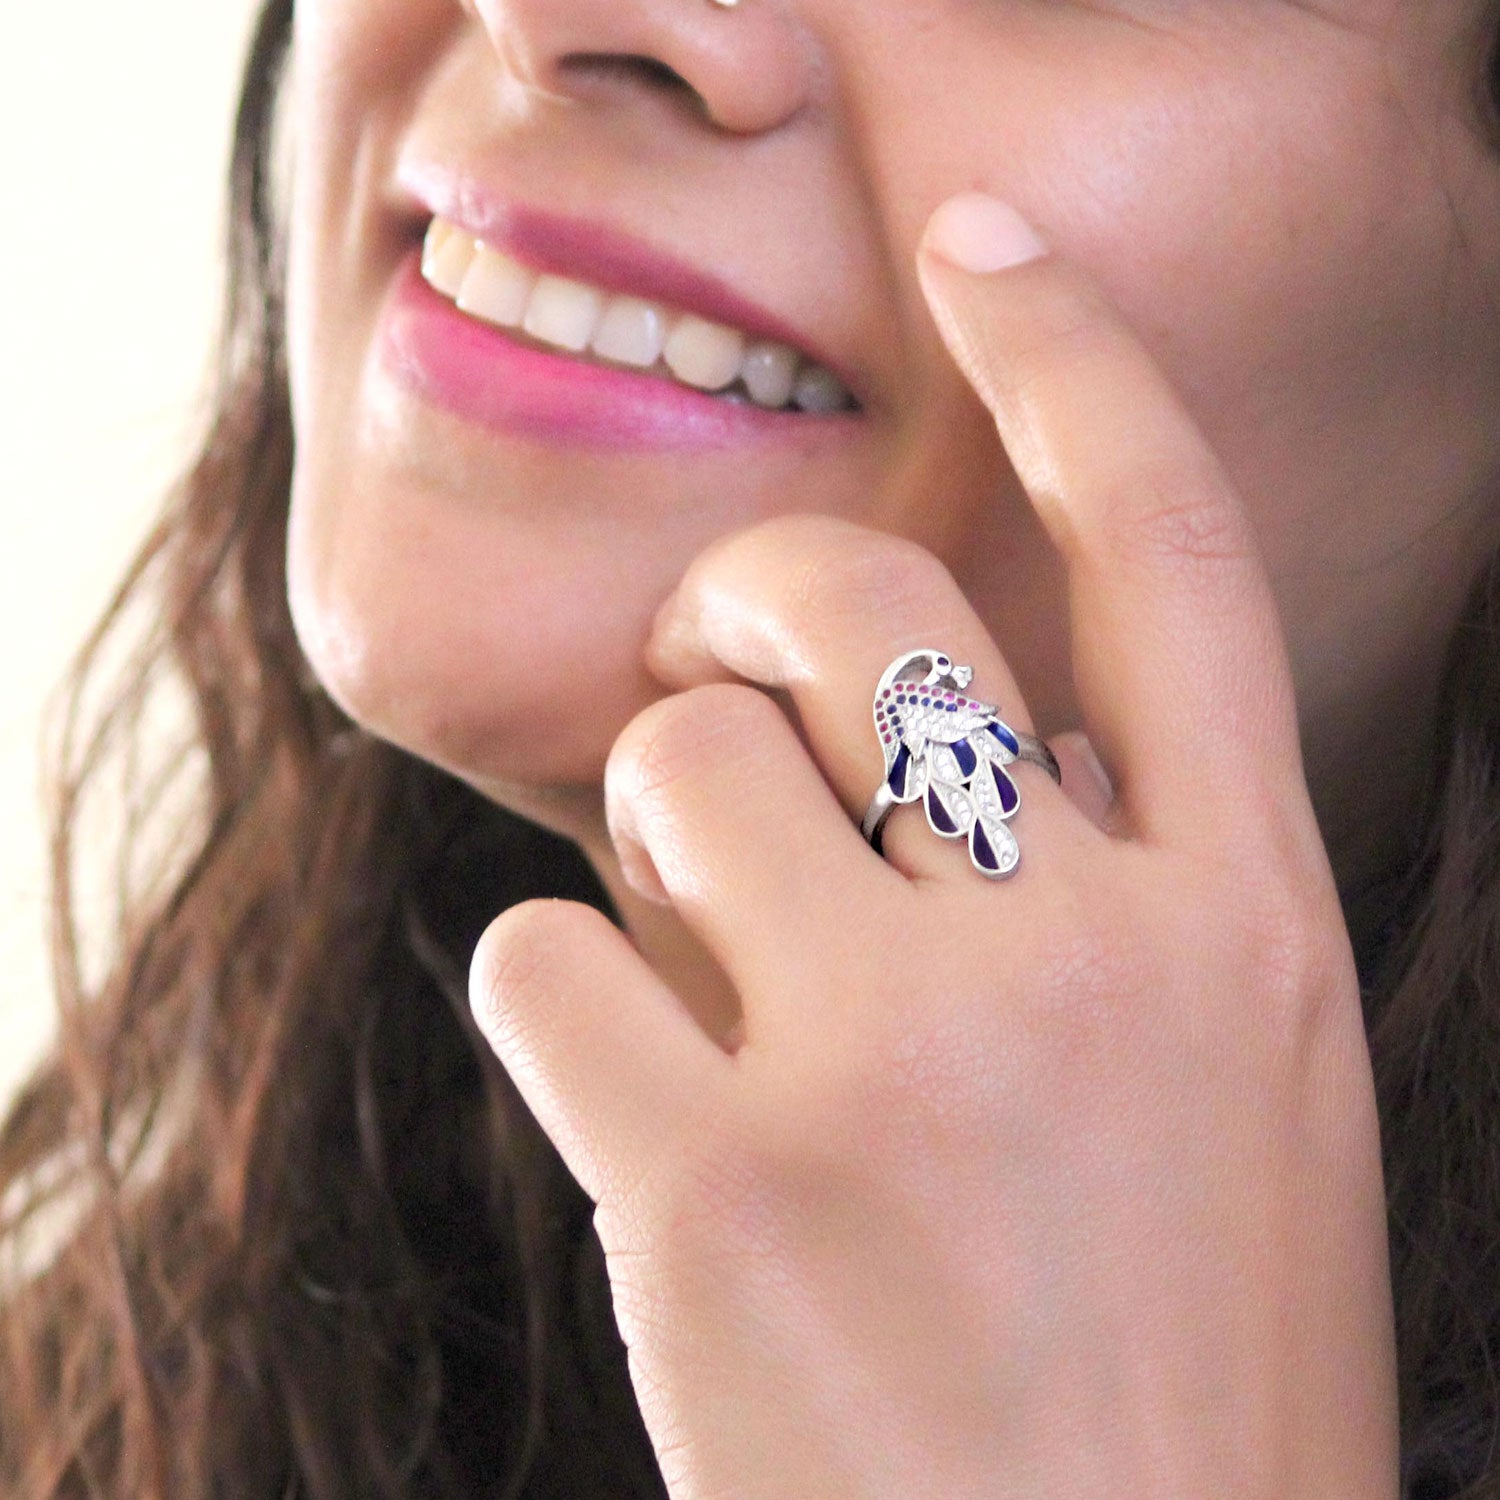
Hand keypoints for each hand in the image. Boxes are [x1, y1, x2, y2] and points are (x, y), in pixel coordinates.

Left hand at [469, 193, 1398, 1498]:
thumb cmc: (1165, 1353)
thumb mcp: (1232, 1088)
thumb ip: (1115, 884)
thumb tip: (963, 734)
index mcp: (1243, 922)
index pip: (1167, 556)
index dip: (1078, 362)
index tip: (984, 251)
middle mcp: (1082, 958)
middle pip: (857, 606)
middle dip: (750, 605)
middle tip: (715, 678)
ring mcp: (895, 1072)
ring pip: (672, 764)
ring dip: (655, 835)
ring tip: (702, 961)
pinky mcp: (714, 1191)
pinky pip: (542, 950)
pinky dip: (557, 994)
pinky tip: (632, 1097)